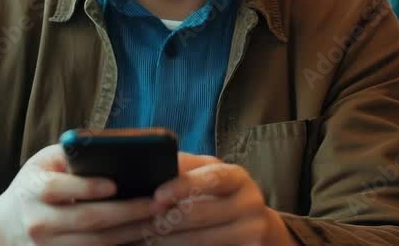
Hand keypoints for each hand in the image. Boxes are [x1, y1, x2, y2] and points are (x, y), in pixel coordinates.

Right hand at [0, 143, 159, 245]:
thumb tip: (111, 150)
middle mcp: (38, 221)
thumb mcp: (43, 163)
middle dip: (126, 212)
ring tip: (157, 221)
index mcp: (34, 190)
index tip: (115, 184)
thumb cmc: (34, 186)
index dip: (87, 187)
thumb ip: (71, 155)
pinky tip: (140, 239)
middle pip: (87, 219)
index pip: (58, 188)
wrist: (4, 228)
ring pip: (95, 243)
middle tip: (157, 203)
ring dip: (130, 233)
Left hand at [143, 153, 296, 245]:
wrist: (258, 228)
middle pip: (202, 214)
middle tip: (139, 225)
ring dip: (167, 242)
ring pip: (201, 240)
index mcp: (238, 177)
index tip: (157, 197)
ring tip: (144, 240)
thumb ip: (186, 168)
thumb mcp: (210, 175)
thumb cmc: (222, 196)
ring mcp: (253, 231)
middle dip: (166, 220)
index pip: (211, 178)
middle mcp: (251, 203)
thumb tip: (154, 161)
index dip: (182, 187)